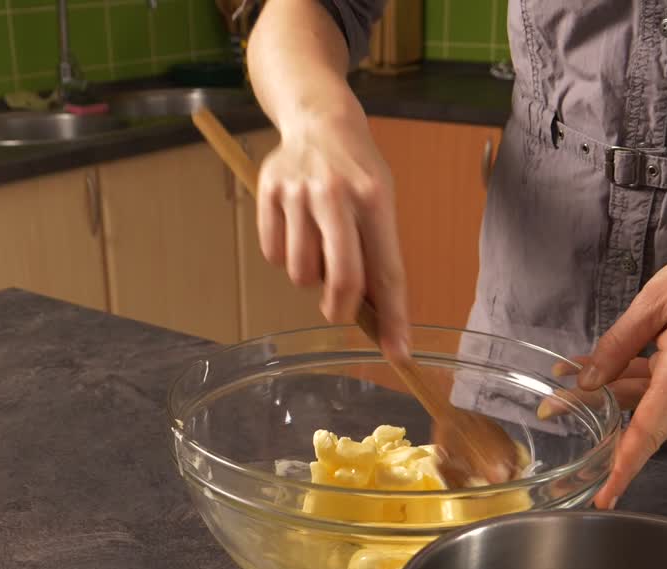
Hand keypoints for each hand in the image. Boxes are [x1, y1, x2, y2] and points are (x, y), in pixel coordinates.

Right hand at [257, 109, 409, 357]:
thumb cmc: (357, 170)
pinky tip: (294, 231)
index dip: (394, 316)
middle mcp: (336, 194)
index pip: (387, 270)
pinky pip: (272, 253)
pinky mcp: (267, 192)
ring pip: (301, 271)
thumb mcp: (380, 201)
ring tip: (316, 248)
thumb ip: (377, 251)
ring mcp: (298, 192)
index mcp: (374, 198)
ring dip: (309, 277)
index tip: (399, 351)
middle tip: (339, 311)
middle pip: (343, 276)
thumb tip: (374, 312)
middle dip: (341, 308)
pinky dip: (283, 256)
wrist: (319, 119)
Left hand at [574, 240, 666, 508]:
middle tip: (548, 413)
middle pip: (637, 420)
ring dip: (600, 401)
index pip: (649, 429)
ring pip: (639, 405)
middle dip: (593, 425)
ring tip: (556, 392)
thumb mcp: (653, 301)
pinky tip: (585, 372)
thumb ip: (619, 343)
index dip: (623, 465)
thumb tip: (588, 380)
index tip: (604, 494)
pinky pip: (649, 388)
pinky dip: (619, 382)